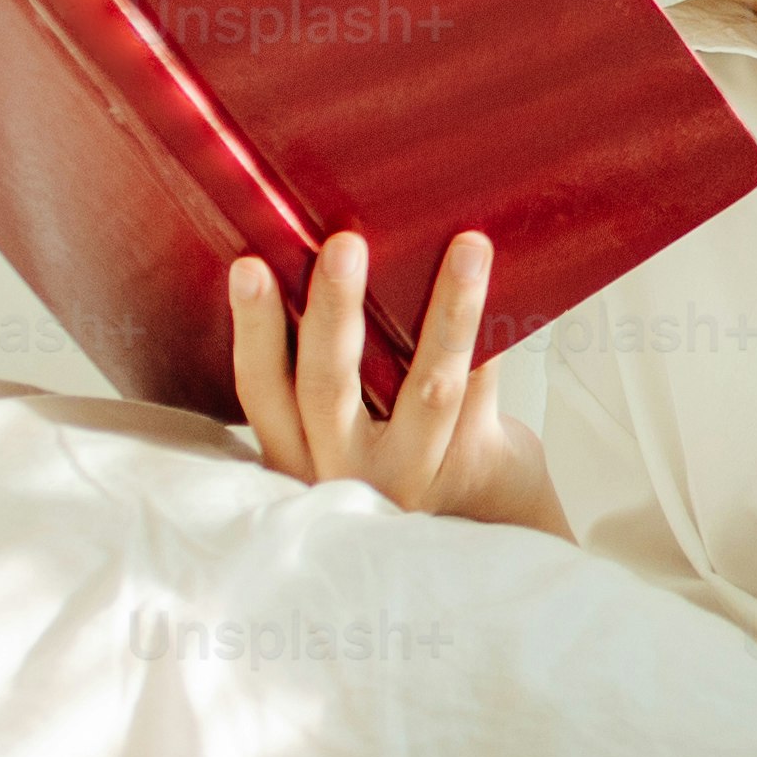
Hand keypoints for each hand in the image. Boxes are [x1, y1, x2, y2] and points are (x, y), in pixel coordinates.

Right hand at [225, 228, 561, 535]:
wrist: (478, 512)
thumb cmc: (399, 441)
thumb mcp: (342, 425)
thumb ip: (328, 364)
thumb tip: (332, 244)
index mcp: (296, 451)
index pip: (261, 389)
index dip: (253, 330)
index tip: (248, 266)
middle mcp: (345, 470)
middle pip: (330, 389)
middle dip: (334, 311)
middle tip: (343, 244)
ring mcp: (410, 474)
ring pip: (428, 389)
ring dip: (448, 313)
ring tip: (468, 248)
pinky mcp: (469, 468)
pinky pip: (483, 391)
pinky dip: (495, 337)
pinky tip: (507, 287)